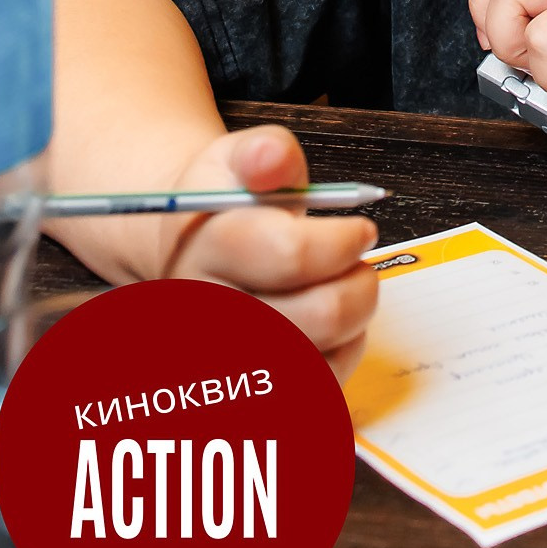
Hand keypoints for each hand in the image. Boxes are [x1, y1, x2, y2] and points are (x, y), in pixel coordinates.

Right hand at [157, 126, 378, 385]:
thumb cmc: (226, 204)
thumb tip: (271, 157)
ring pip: (323, 359)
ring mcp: (223, 361)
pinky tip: (331, 328)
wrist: (185, 248)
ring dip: (352, 322)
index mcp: (207, 246)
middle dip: (359, 285)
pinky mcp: (246, 393)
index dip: (343, 241)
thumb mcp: (239, 159)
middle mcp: (208, 312)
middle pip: (317, 316)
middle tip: (360, 266)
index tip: (361, 230)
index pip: (290, 255)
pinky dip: (341, 357)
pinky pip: (319, 391)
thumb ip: (264, 154)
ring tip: (343, 291)